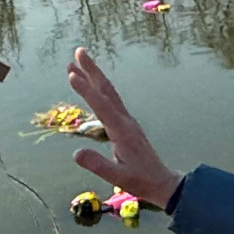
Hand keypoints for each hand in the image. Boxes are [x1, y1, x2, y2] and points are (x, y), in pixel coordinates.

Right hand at [67, 47, 184, 206]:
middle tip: (78, 51)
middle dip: (92, 70)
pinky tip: (93, 84)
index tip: (72, 74)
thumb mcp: (118, 177)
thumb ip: (97, 165)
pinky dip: (100, 87)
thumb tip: (75, 153)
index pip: (101, 105)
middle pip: (107, 89)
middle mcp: (125, 120)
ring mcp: (127, 120)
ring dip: (95, 75)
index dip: (86, 89)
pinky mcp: (126, 124)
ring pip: (109, 92)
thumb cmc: (140, 181)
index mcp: (121, 131)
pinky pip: (111, 99)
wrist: (161, 182)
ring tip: (79, 61)